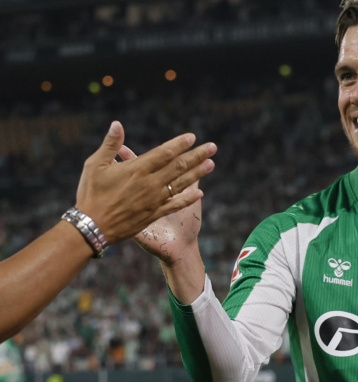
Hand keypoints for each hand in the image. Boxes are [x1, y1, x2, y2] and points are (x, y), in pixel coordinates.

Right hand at [74, 121, 216, 243]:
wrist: (92, 227)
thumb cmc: (90, 194)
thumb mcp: (94, 165)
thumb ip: (110, 145)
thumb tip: (117, 124)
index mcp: (137, 169)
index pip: (164, 153)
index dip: (179, 144)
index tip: (192, 137)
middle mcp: (150, 183)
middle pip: (179, 166)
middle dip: (197, 155)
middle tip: (213, 147)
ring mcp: (154, 200)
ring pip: (181, 184)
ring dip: (198, 173)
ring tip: (211, 164)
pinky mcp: (154, 214)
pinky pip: (175, 204)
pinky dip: (188, 198)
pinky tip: (200, 192)